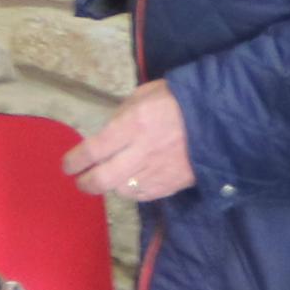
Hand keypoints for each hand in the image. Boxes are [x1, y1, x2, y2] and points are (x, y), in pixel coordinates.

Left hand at [64, 80, 192, 203]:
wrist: (221, 117)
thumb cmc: (179, 99)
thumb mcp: (145, 94)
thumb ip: (123, 115)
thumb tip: (107, 134)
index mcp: (134, 124)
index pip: (94, 150)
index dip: (75, 161)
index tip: (68, 165)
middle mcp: (142, 152)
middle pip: (103, 180)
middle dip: (86, 183)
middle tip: (81, 180)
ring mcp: (158, 171)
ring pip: (122, 191)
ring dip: (112, 186)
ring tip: (111, 177)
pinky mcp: (172, 184)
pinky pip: (143, 195)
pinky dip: (133, 190)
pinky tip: (132, 181)